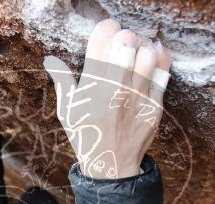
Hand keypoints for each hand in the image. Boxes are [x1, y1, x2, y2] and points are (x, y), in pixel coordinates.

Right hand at [44, 19, 170, 178]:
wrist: (111, 165)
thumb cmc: (86, 135)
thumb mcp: (67, 111)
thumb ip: (62, 81)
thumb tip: (50, 60)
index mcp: (92, 88)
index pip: (101, 42)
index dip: (106, 28)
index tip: (107, 30)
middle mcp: (116, 91)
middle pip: (127, 44)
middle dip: (125, 36)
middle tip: (123, 42)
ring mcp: (138, 98)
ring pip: (148, 55)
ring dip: (143, 46)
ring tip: (138, 50)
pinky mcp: (155, 105)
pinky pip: (163, 73)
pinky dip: (159, 59)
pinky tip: (153, 56)